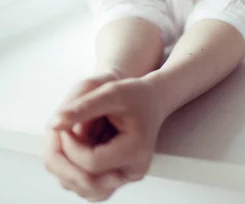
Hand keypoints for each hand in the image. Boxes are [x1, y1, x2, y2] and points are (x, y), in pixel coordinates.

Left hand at [49, 76, 163, 197]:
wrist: (152, 100)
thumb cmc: (135, 94)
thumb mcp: (111, 92)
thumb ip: (83, 107)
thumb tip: (55, 124)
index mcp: (135, 150)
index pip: (91, 163)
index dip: (71, 146)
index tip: (65, 126)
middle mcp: (133, 170)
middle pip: (86, 182)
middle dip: (67, 159)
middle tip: (64, 133)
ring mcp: (126, 177)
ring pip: (86, 189)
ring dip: (70, 168)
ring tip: (73, 140)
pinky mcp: (118, 178)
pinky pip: (91, 186)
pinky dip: (78, 171)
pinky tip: (79, 149)